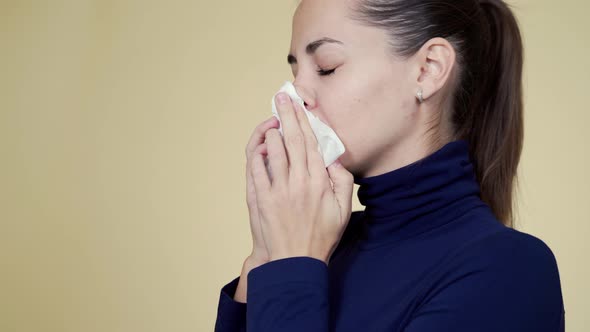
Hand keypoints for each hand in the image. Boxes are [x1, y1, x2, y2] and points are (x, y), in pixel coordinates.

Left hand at [250, 93, 353, 264]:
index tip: (298, 106)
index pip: (310, 142)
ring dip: (271, 132)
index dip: (303, 121)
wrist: (294, 262)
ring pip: (272, 149)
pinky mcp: (261, 197)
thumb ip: (342, 181)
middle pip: (291, 139)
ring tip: (273, 122)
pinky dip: (257, 153)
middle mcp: (298, 181)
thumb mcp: (343, 211)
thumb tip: (333, 158)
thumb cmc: (320, 237)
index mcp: (319, 182)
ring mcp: (277, 189)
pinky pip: (256, 168)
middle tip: (281, 98)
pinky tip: (261, 145)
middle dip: (286, 115)